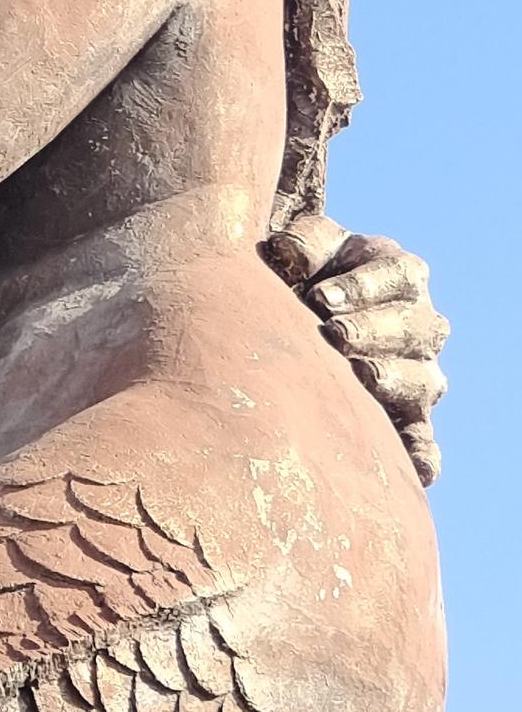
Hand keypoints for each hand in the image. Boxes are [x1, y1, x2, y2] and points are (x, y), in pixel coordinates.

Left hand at [264, 213, 448, 481]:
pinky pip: (422, 437)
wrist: (297, 317)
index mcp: (401, 274)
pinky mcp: (406, 415)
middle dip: (373, 330)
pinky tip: (415, 469)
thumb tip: (287, 250)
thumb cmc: (303, 275)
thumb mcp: (303, 249)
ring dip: (394, 379)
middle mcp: (420, 323)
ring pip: (423, 380)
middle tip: (334, 334)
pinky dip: (422, 453)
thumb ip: (301, 242)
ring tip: (361, 377)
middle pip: (414, 327)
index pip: (401, 276)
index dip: (364, 286)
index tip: (322, 297)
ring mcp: (417, 371)